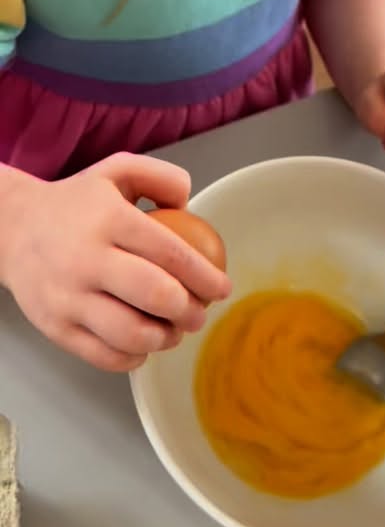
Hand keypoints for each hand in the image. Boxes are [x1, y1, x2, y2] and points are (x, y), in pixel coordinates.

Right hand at [0, 153, 230, 371]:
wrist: (11, 228)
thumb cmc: (75, 203)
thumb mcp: (118, 170)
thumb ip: (161, 177)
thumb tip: (191, 204)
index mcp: (108, 219)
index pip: (170, 252)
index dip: (205, 275)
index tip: (221, 288)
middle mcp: (86, 259)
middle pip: (155, 295)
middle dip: (190, 311)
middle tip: (200, 314)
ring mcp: (68, 297)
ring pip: (131, 333)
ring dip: (165, 339)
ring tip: (174, 331)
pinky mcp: (55, 327)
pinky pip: (104, 355)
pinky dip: (133, 357)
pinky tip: (144, 345)